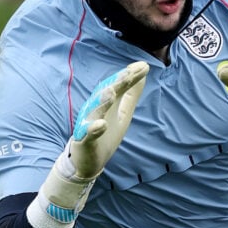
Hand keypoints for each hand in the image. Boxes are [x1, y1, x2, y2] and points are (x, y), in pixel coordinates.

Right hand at [28, 61, 148, 227]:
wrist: (87, 160)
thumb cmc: (105, 132)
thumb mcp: (123, 112)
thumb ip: (132, 93)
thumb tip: (142, 71)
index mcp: (107, 103)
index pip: (119, 86)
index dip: (130, 77)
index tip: (144, 67)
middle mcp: (96, 109)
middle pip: (106, 94)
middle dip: (117, 83)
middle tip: (129, 73)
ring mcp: (88, 124)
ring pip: (94, 110)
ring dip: (102, 101)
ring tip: (111, 92)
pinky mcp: (84, 140)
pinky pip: (87, 134)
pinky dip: (93, 129)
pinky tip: (100, 125)